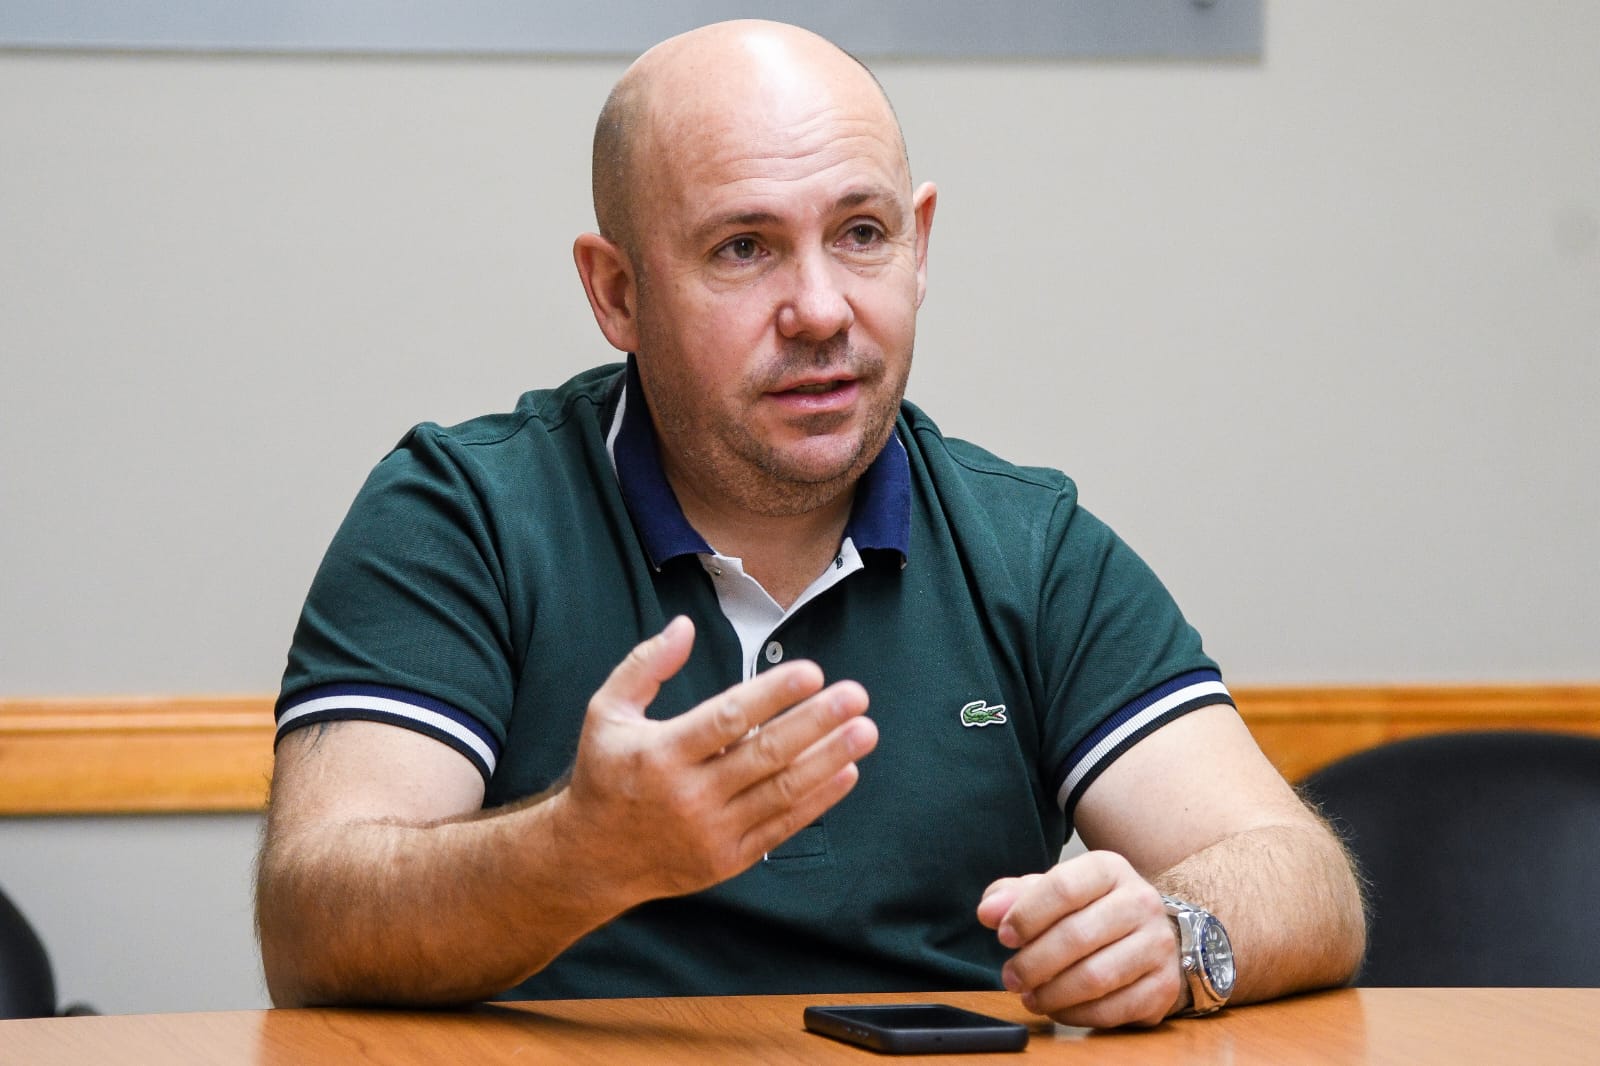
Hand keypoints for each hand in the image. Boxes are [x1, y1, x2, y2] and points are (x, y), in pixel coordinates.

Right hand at [559, 616, 877, 904]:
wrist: (591, 861)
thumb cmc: (605, 776)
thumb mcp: (605, 713)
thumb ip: (644, 666)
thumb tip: (684, 625)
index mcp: (660, 753)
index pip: (727, 718)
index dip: (773, 694)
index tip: (812, 671)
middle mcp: (689, 795)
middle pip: (765, 754)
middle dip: (816, 722)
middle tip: (856, 695)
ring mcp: (712, 831)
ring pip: (782, 791)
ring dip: (829, 759)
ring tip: (865, 730)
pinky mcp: (728, 859)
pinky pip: (782, 826)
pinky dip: (818, 800)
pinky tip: (846, 771)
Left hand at [976, 851, 1181, 1027]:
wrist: (1149, 934)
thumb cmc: (1090, 909)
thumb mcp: (1053, 891)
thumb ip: (1015, 896)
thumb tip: (988, 912)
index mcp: (1109, 869)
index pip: (1064, 888)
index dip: (1027, 915)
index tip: (1002, 937)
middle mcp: (1141, 902)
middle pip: (1077, 936)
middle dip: (1034, 963)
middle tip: (1010, 977)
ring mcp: (1158, 945)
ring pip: (1097, 976)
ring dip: (1053, 993)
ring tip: (1029, 996)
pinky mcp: (1164, 985)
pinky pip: (1114, 1008)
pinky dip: (1077, 1014)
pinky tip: (1057, 1008)